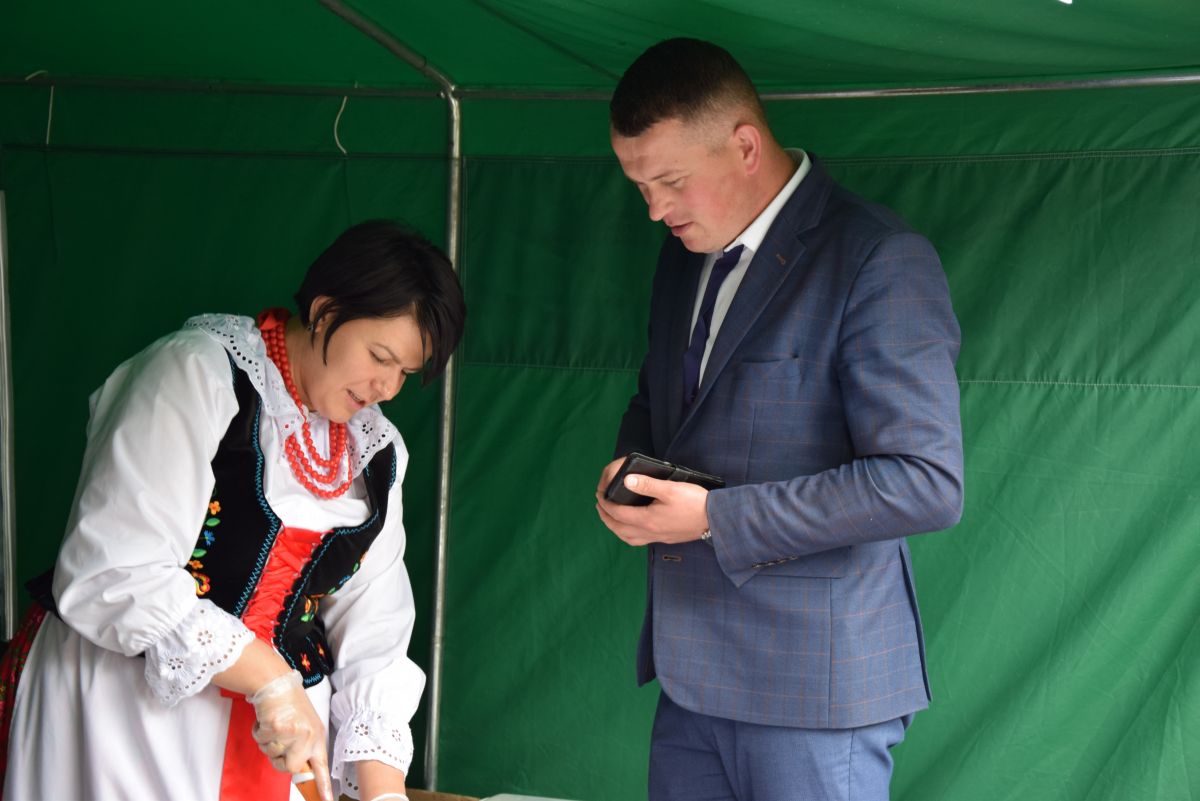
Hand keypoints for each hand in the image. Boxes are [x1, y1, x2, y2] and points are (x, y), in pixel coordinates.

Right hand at [247, 671, 333, 800]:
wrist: (277, 682)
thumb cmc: (290, 703)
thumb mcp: (305, 725)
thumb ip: (303, 746)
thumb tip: (297, 768)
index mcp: (316, 736)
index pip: (321, 766)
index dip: (323, 785)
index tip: (327, 799)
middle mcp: (307, 735)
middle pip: (290, 767)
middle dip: (278, 758)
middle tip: (277, 741)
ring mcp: (292, 732)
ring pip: (272, 754)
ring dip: (267, 742)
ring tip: (274, 724)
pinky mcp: (276, 727)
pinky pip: (261, 741)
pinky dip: (259, 731)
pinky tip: (266, 718)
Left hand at [596, 470, 709, 545]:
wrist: (715, 520)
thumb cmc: (694, 502)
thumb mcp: (670, 489)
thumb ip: (647, 484)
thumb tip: (626, 480)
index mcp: (647, 520)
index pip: (618, 514)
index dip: (605, 504)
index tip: (599, 495)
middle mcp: (649, 532)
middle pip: (619, 529)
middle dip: (606, 518)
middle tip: (600, 506)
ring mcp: (657, 537)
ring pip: (628, 538)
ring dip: (616, 528)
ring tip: (611, 517)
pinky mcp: (665, 538)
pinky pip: (639, 540)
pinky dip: (629, 534)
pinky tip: (633, 527)